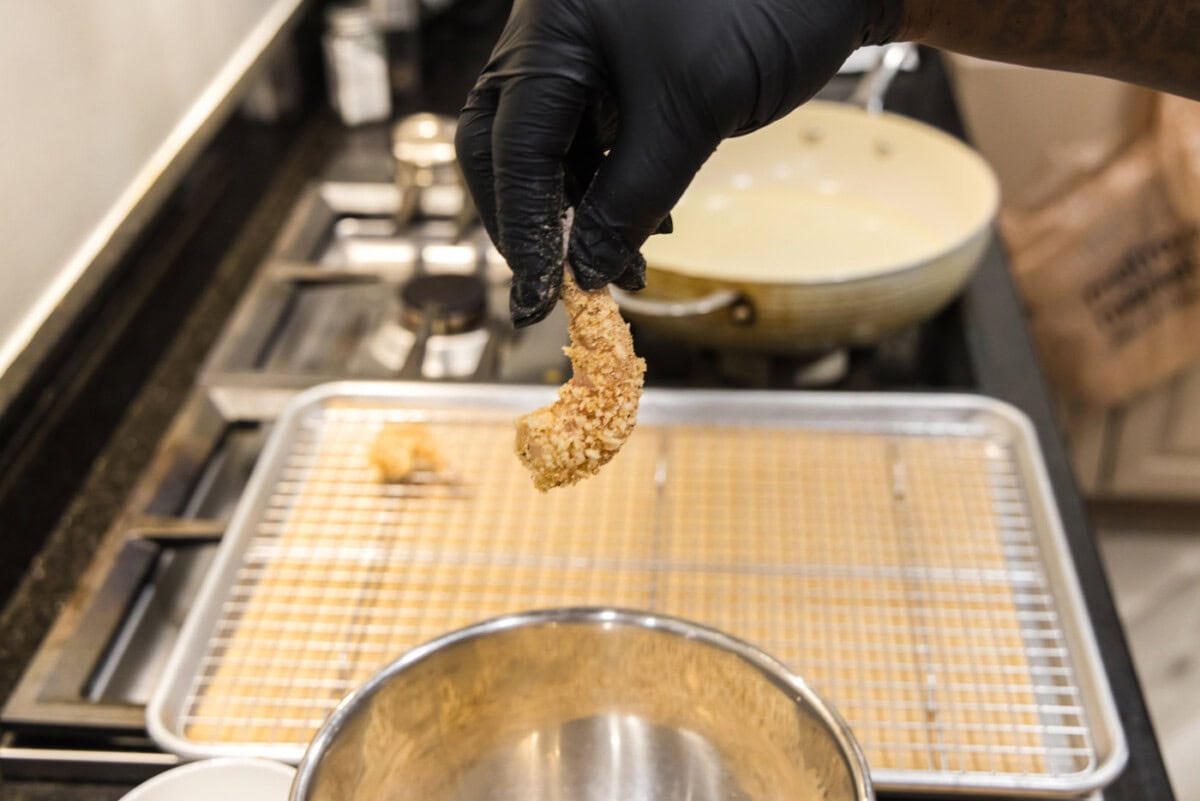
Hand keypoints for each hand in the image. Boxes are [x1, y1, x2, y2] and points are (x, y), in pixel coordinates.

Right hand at [456, 0, 897, 326]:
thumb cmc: (765, 11)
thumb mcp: (692, 114)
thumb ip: (632, 197)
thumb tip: (586, 269)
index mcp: (552, 30)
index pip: (511, 147)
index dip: (523, 229)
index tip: (538, 296)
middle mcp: (553, 35)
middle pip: (505, 143)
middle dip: (531, 217)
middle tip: (555, 281)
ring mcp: (584, 48)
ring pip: (550, 146)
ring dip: (579, 209)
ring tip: (623, 263)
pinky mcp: (619, 66)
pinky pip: (592, 136)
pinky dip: (609, 184)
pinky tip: (646, 218)